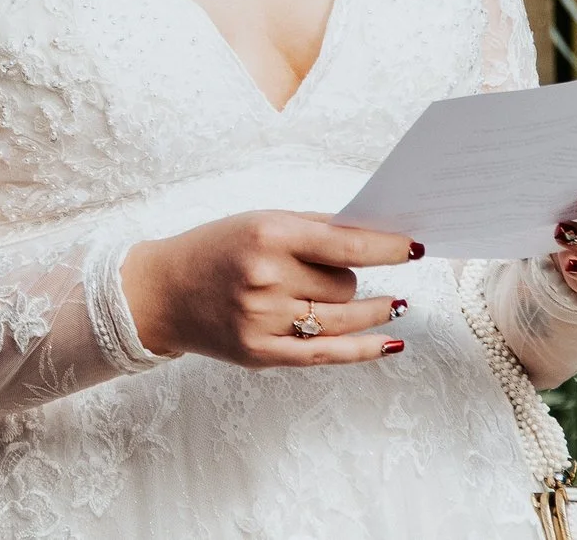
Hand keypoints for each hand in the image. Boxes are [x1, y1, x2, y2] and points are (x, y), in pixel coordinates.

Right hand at [121, 211, 419, 368]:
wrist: (159, 292)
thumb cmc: (214, 249)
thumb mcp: (257, 221)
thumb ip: (313, 227)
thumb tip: (374, 234)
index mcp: (267, 235)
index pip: (345, 244)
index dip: (387, 248)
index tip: (416, 248)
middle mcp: (267, 278)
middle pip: (345, 283)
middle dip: (348, 277)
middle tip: (331, 273)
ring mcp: (265, 319)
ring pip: (343, 317)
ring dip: (372, 310)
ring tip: (392, 304)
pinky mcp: (262, 352)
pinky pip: (328, 354)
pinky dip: (365, 349)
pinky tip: (391, 342)